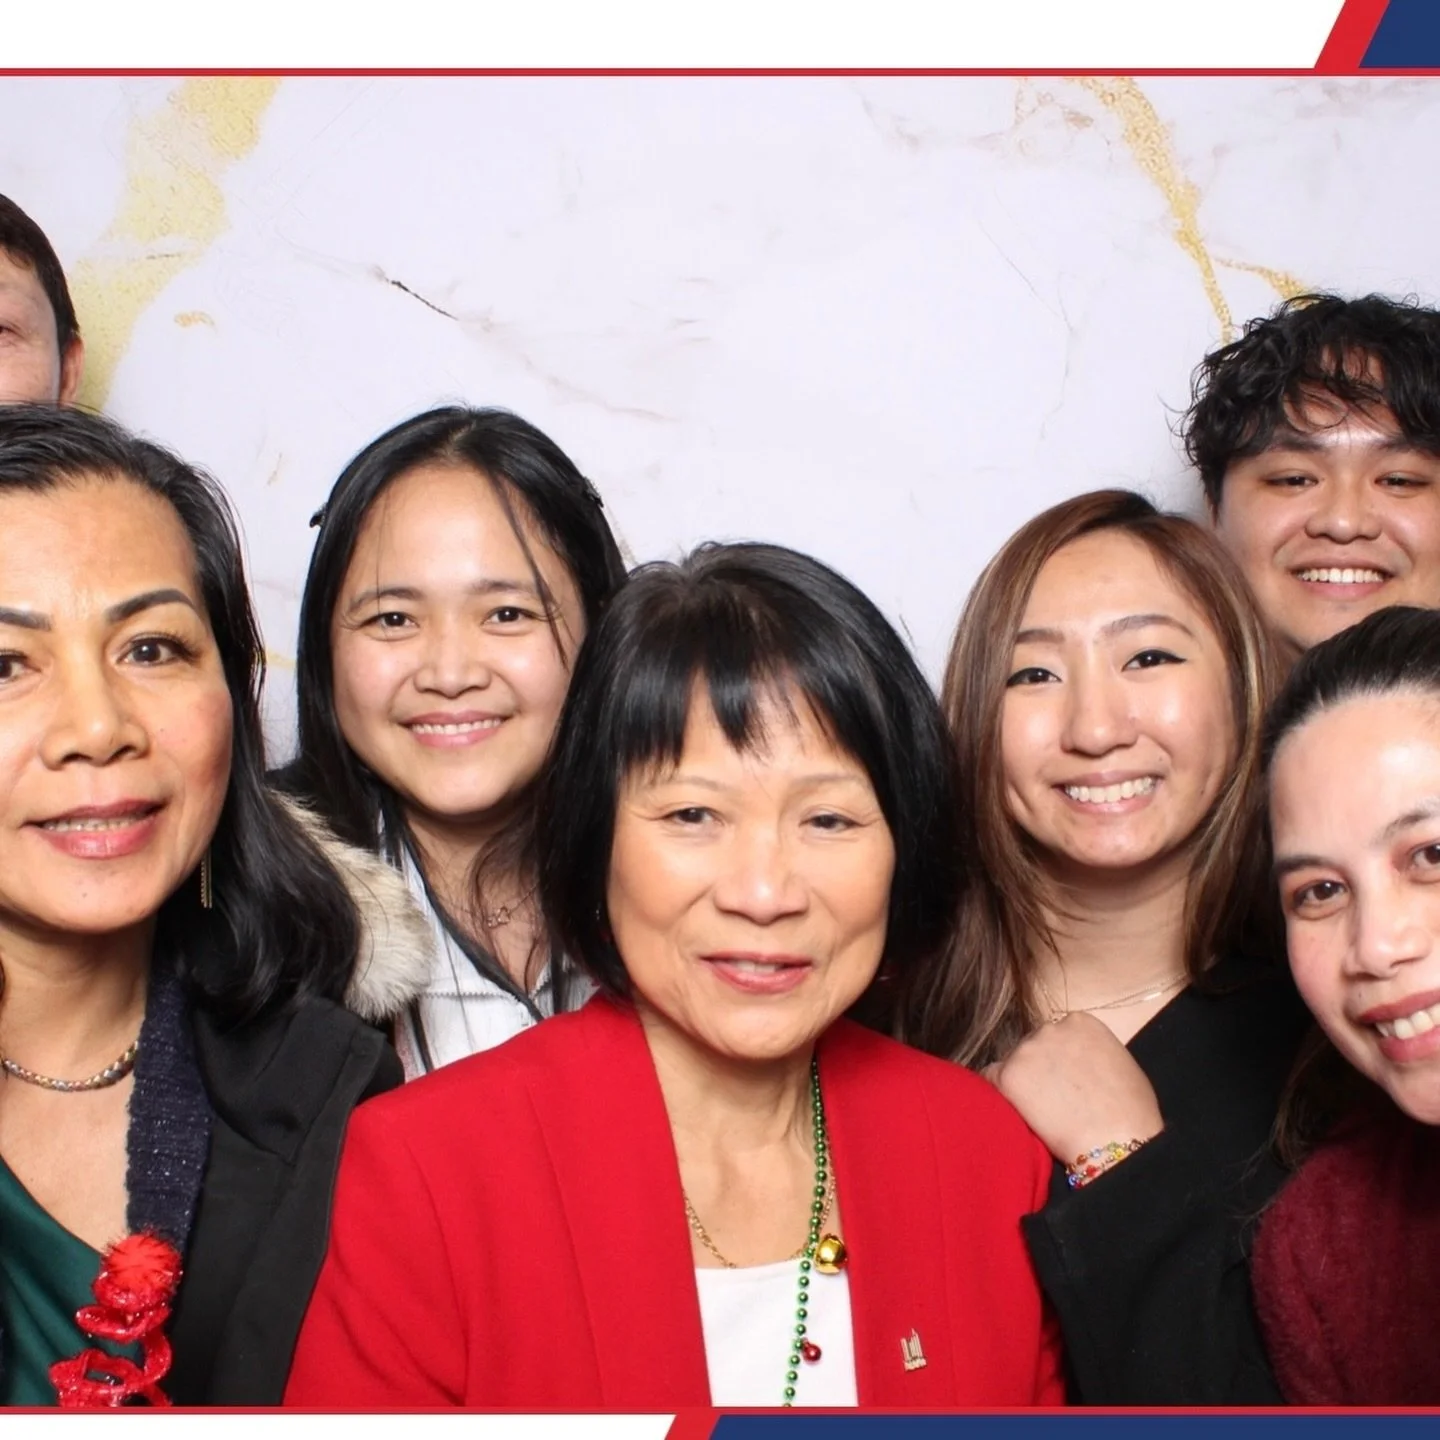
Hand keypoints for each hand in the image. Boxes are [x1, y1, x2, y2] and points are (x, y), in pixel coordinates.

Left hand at [985, 1012, 1163, 1164]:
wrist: (1117, 1140)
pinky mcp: (1010, 1074)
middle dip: (1039, 1068)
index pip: (1057, 1035)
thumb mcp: (1119, 1064)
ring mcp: (1028, 1049)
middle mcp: (1051, 1028)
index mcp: (1081, 1022)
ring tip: (1041, 1111)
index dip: (1058, 1059)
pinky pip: (990, 1078)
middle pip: (1034, 1045)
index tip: (1064, 1080)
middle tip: (1052, 1099)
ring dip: (1021, 1082)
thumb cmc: (1130, 1112)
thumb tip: (1079, 1061)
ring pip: (1014, 1063)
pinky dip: (998, 1092)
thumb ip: (1092, 1052)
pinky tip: (1014, 1109)